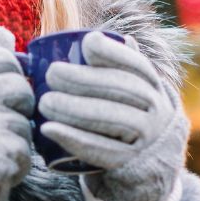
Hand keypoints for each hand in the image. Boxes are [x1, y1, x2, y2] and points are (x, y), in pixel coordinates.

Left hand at [39, 32, 188, 200]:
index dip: (114, 52)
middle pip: (122, 89)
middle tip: (51, 73)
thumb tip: (92, 37)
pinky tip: (49, 129)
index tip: (87, 44)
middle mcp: (155, 109)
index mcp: (152, 85)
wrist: (150, 164)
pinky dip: (73, 139)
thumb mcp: (132, 91)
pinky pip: (102, 150)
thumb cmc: (128, 115)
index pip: (136, 65)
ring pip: (112, 118)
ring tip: (44, 102)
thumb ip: (116, 66)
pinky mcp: (129, 163)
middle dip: (84, 79)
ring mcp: (146, 137)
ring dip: (75, 109)